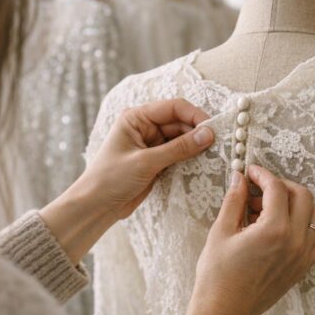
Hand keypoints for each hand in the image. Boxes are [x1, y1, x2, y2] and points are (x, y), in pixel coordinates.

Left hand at [41, 99, 213, 263]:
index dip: (195, 115)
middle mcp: (145, 126)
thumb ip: (178, 148)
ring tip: (213, 153)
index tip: (213, 129)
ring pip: (182, 138)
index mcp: (136, 117)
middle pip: (180, 122)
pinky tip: (202, 162)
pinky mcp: (157, 160)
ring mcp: (152, 144)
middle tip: (218, 144)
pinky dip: (190, 156)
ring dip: (196, 145)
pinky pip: (179, 153)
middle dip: (198, 131)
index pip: (173, 108)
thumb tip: (208, 135)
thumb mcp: (146, 162)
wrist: (97, 206)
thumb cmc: (111, 179)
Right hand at [175, 165, 314, 314]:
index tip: (250, 172)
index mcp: (275, 230)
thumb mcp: (221, 232)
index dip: (262, 175)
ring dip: (296, 204)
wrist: (224, 312)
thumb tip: (239, 178)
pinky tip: (280, 229)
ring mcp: (303, 255)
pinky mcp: (303, 267)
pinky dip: (304, 226)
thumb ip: (234, 200)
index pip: (277, 188)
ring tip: (269, 211)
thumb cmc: (217, 276)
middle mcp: (296, 241)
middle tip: (259, 190)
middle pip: (303, 195)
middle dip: (282, 186)